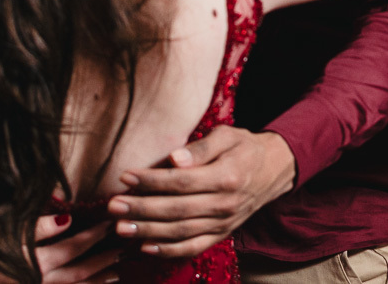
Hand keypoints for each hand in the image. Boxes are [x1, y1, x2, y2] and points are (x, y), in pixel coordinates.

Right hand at [0, 216, 119, 283]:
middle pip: (80, 272)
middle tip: (123, 248)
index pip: (74, 247)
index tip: (109, 222)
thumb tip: (66, 214)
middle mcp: (40, 283)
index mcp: (35, 263)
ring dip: (97, 280)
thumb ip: (36, 225)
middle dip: (103, 259)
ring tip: (117, 273)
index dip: (94, 235)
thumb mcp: (2, 231)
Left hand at [107, 126, 295, 257]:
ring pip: (181, 233)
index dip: (151, 181)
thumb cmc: (244, 147)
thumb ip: (200, 148)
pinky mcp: (222, 234)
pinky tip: (145, 246)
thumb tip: (173, 159)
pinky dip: (168, 251)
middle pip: (177, 210)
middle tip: (113, 205)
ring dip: (148, 231)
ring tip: (120, 226)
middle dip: (141, 209)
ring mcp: (224, 223)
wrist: (275, 169)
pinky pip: (193, 247)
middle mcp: (225, 204)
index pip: (182, 182)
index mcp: (227, 176)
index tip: (125, 176)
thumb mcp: (227, 135)